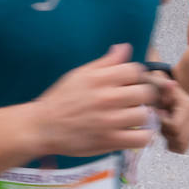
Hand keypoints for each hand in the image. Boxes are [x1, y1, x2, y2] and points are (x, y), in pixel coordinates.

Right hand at [30, 44, 158, 157]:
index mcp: (99, 79)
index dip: (136, 75)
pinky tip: (135, 132)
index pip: (135, 70)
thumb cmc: (61, 99)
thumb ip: (105, 62)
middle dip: (142, 95)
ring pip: (145, 114)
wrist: (44, 126)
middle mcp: (106, 98)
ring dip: (142, 115)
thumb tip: (125, 47)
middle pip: (145, 92)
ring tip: (133, 117)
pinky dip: (143, 136)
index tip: (131, 82)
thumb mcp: (80, 74)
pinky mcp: (110, 141)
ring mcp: (110, 121)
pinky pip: (141, 138)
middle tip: (134, 100)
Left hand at [145, 71, 188, 154]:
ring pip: (182, 146)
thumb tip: (172, 84)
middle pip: (179, 139)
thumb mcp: (155, 81)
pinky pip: (183, 147)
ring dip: (169, 140)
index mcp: (186, 105)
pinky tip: (165, 132)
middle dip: (165, 133)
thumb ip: (162, 83)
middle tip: (158, 121)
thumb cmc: (155, 84)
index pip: (175, 127)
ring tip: (162, 125)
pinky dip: (172, 144)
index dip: (162, 124)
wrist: (163, 87)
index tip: (156, 113)